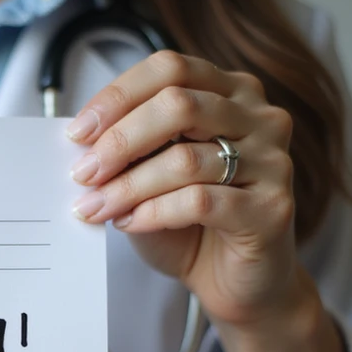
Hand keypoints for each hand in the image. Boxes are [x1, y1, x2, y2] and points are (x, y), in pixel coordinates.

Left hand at [67, 50, 299, 330]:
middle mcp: (261, 118)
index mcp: (232, 93)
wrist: (236, 283)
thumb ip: (129, 153)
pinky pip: (200, 201)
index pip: (171, 68)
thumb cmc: (192, 226)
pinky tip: (129, 224)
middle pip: (178, 104)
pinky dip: (153, 212)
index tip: (78, 133)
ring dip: (128, 186)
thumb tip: (80, 145)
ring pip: (185, 158)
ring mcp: (273, 161)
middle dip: (119, 140)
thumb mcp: (152, 178)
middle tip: (83, 173)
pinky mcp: (272, 208)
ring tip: (96, 208)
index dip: (118, 96)